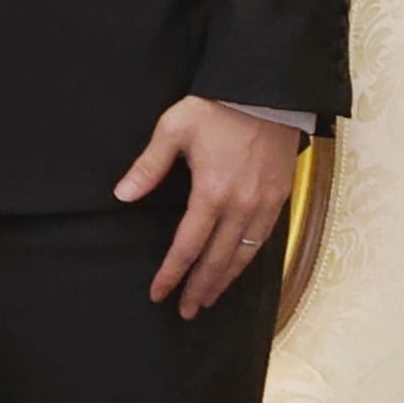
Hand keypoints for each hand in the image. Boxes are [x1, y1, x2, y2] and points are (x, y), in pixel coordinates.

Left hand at [116, 96, 305, 318]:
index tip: (158, 293)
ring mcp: (264, 204)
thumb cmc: (216, 107)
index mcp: (211, 192)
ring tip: (209, 299)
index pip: (187, 246)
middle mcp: (241, 205)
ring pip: (243, 255)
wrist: (266, 91)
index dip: (172, 273)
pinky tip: (237, 268)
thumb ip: (149, 166)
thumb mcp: (174, 128)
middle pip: (217, 260)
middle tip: (185, 311)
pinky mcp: (280, 197)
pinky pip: (263, 239)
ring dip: (225, 281)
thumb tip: (123, 195)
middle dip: (199, 288)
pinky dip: (248, 260)